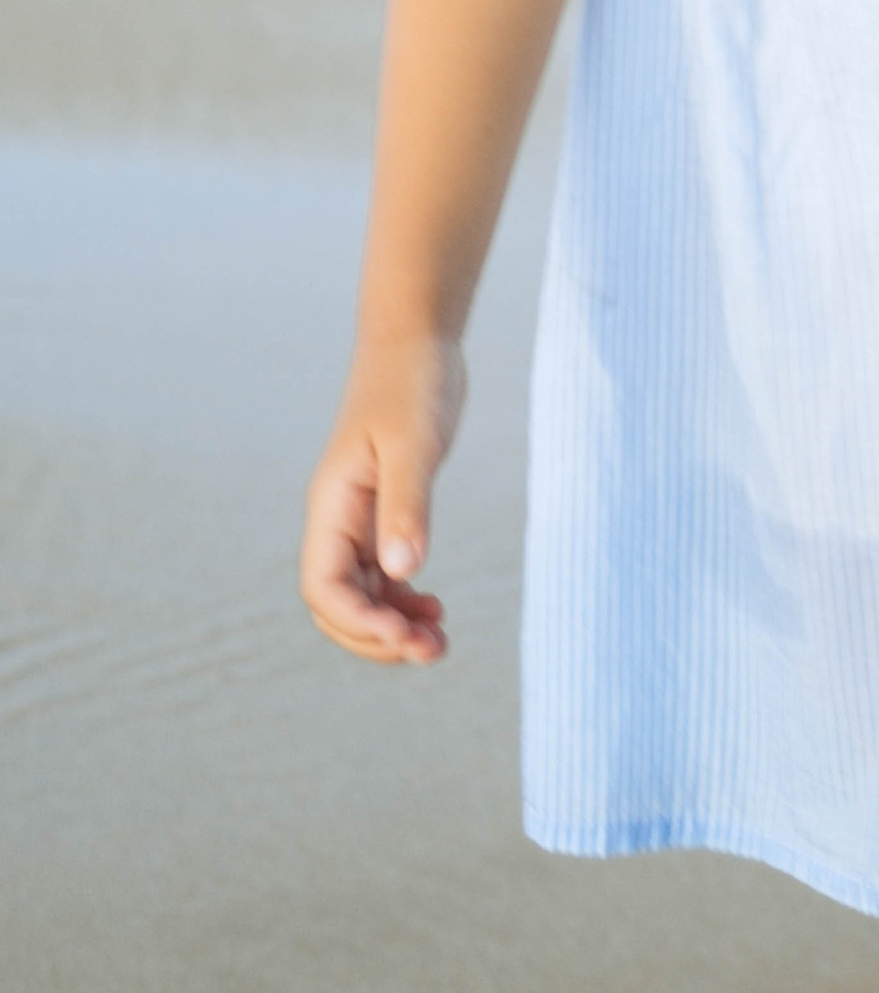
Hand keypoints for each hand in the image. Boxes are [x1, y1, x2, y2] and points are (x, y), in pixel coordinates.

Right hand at [301, 330, 465, 664]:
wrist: (416, 341)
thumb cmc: (412, 383)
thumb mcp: (414, 444)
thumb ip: (408, 504)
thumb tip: (403, 572)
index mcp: (331, 506)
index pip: (324, 588)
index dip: (359, 622)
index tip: (406, 635)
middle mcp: (337, 520)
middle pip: (338, 605)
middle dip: (378, 638)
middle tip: (434, 651)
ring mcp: (358, 520)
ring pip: (362, 596)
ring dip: (393, 627)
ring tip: (439, 642)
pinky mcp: (384, 512)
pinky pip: (383, 576)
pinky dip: (403, 601)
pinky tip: (434, 607)